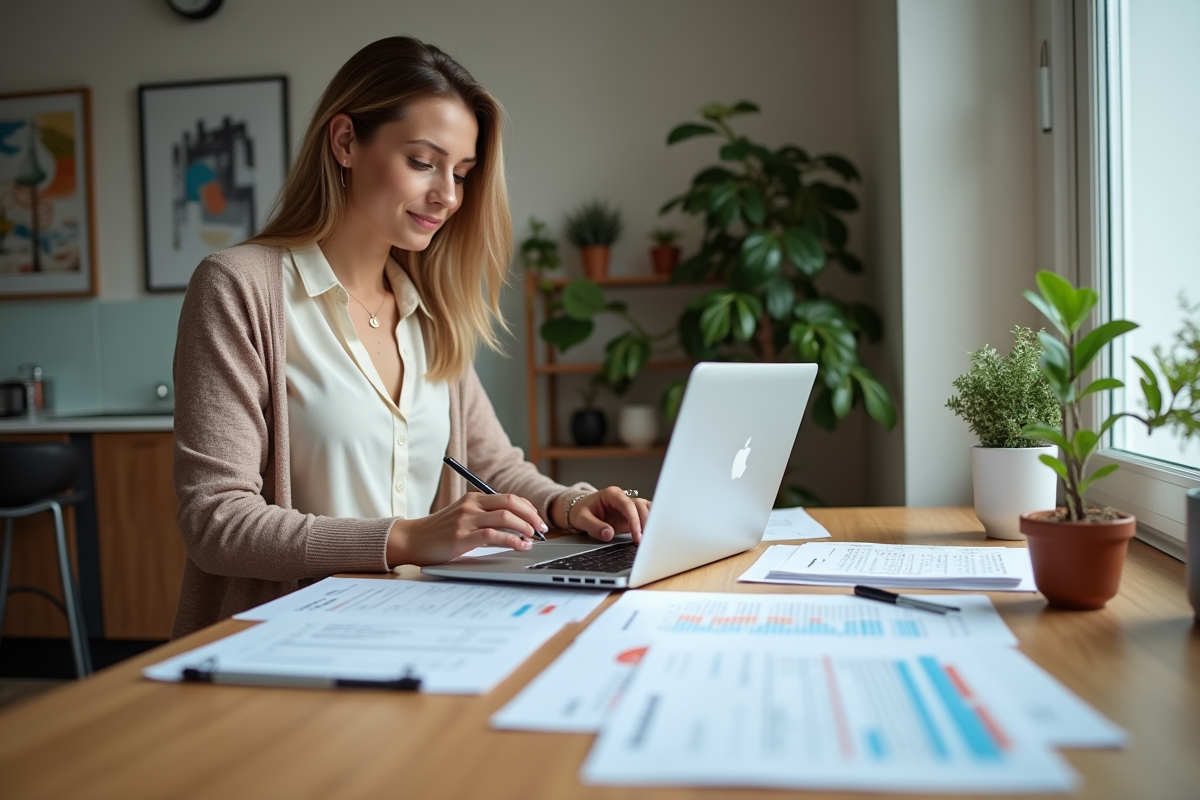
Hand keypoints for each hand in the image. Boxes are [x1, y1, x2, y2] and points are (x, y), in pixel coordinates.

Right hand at [386, 493, 547, 566]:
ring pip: (506, 517)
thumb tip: (516, 525)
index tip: (538, 521)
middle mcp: (471, 505)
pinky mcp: (462, 537)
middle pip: (511, 503)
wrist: (412, 540)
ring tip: (532, 538)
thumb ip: (484, 517)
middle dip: (531, 516)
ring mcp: (466, 520)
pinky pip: (494, 535)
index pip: (509, 498)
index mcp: (473, 498)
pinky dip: (512, 540)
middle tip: (542, 529)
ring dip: (525, 528)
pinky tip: (520, 545)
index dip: (528, 509)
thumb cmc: (439, 532)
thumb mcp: (463, 517)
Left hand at [562, 486, 650, 543]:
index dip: (634, 520)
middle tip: (643, 540)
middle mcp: (622, 498)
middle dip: (644, 523)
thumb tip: (609, 534)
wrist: (580, 510)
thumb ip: (594, 526)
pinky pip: (645, 516)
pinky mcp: (631, 515)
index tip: (636, 534)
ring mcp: (628, 506)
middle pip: (640, 507)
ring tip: (648, 539)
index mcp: (611, 494)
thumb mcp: (582, 519)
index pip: (627, 505)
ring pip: (646, 510)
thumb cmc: (581, 511)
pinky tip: (648, 535)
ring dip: (649, 523)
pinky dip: (648, 525)